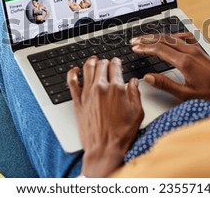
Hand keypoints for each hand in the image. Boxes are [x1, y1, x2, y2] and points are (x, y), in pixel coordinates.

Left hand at [67, 57, 143, 176]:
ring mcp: (87, 94)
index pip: (115, 66)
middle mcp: (101, 88)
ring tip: (93, 60)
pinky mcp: (77, 102)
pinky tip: (75, 70)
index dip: (116, 61)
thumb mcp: (137, 113)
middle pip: (101, 65)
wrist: (104, 149)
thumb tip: (134, 82)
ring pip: (87, 68)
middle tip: (107, 63)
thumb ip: (136, 94)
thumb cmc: (122, 134)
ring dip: (91, 61)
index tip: (117, 62)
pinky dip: (72, 73)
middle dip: (105, 61)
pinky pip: (72, 82)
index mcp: (117, 89)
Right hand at [130, 33, 209, 102]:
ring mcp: (195, 49)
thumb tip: (148, 77)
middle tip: (134, 41)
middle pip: (163, 40)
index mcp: (185, 62)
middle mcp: (190, 52)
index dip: (144, 47)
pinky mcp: (199, 50)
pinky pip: (181, 38)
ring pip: (171, 37)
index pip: (159, 49)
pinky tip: (166, 38)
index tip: (134, 48)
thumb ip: (165, 84)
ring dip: (156, 37)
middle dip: (147, 39)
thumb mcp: (185, 94)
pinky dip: (169, 37)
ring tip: (145, 38)